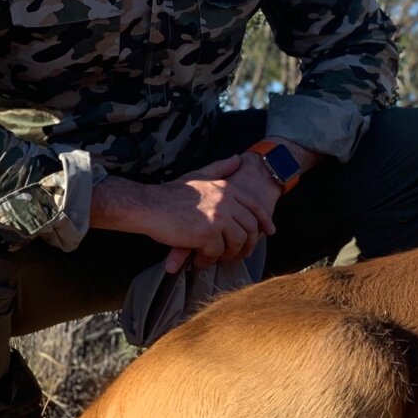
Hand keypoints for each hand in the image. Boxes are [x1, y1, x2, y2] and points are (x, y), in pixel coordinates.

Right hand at [163, 152, 284, 271]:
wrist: (148, 205)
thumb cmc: (170, 193)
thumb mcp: (199, 175)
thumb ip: (221, 168)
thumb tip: (239, 158)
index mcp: (227, 189)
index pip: (255, 206)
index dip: (264, 221)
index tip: (269, 232)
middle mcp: (227, 201)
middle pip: (249, 228)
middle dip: (246, 244)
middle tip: (237, 254)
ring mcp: (218, 217)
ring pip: (236, 242)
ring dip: (226, 253)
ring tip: (214, 257)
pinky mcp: (207, 233)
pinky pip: (217, 252)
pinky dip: (208, 258)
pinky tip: (198, 258)